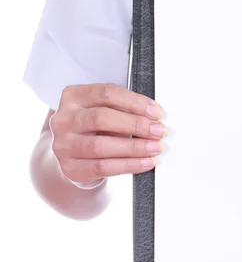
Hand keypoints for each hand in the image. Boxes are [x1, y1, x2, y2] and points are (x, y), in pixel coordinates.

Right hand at [50, 83, 166, 186]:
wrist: (71, 157)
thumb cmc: (94, 130)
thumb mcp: (105, 112)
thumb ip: (124, 111)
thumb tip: (154, 119)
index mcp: (74, 97)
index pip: (107, 93)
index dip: (135, 102)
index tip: (156, 112)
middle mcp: (64, 119)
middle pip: (102, 117)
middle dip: (136, 124)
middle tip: (158, 131)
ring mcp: (63, 145)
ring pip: (101, 145)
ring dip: (134, 147)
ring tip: (155, 147)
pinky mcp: (70, 168)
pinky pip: (103, 167)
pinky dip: (129, 165)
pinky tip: (145, 162)